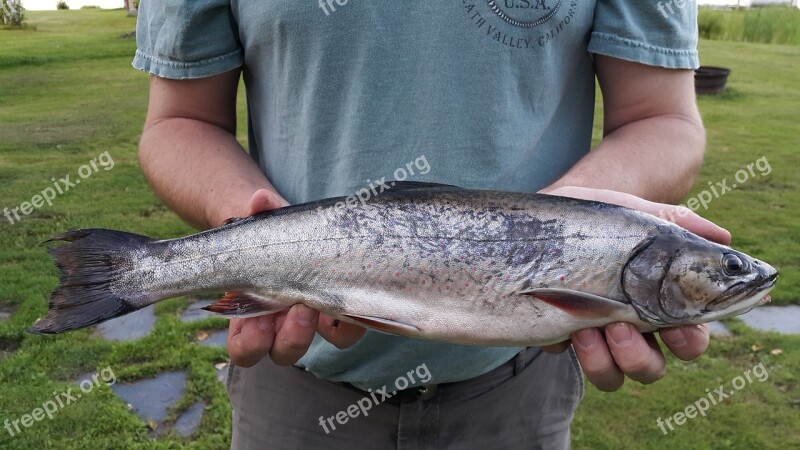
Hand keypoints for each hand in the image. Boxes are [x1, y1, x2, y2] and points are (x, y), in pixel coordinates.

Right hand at [226, 189, 365, 366]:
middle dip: (292, 337)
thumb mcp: (262, 224)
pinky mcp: (343, 310)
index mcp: (253, 315)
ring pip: (327, 342)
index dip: (250, 343)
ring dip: (331, 327)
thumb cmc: (271, 236)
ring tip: (326, 300)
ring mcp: (317, 321)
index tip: (260, 319)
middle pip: (285, 353)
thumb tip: (260, 199)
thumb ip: (260, 212)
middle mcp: (284, 326)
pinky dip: (356, 314)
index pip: (244, 349)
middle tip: (300, 309)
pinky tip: (355, 293)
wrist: (297, 232)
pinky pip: (352, 325)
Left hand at [538, 186, 730, 390]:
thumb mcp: (637, 215)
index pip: (689, 340)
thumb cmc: (603, 220)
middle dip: (638, 358)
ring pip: (610, 375)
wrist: (546, 216)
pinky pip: (562, 353)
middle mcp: (632, 330)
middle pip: (650, 369)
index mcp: (661, 306)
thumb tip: (722, 238)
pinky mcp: (558, 331)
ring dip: (601, 361)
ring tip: (586, 329)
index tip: (675, 327)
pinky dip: (561, 343)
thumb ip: (678, 224)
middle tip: (620, 328)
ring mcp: (594, 335)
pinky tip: (560, 322)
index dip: (689, 342)